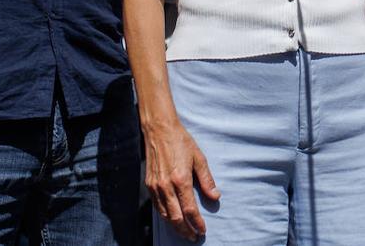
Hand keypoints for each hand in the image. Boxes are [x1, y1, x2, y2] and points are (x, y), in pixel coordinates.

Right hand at [144, 119, 219, 240]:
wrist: (159, 130)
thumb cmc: (181, 141)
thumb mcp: (199, 158)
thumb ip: (206, 179)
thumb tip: (215, 197)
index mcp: (181, 179)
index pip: (190, 209)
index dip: (197, 223)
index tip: (203, 230)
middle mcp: (166, 186)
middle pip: (176, 217)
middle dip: (186, 230)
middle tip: (194, 237)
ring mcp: (156, 186)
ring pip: (165, 215)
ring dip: (175, 227)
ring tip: (185, 233)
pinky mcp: (149, 184)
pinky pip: (157, 207)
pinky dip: (165, 217)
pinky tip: (172, 219)